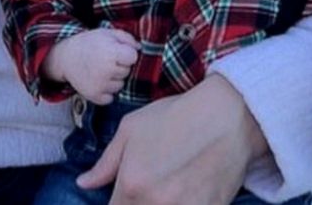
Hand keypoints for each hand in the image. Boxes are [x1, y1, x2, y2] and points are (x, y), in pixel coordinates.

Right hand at [45, 28, 139, 104]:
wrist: (66, 57)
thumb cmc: (89, 43)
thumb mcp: (107, 33)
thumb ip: (127, 38)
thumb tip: (140, 48)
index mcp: (110, 53)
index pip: (133, 57)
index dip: (127, 54)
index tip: (119, 51)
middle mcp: (106, 71)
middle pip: (127, 72)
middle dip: (120, 66)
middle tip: (106, 60)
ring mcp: (100, 85)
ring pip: (120, 85)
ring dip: (114, 79)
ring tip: (101, 70)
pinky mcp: (95, 96)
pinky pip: (110, 97)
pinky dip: (106, 92)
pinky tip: (98, 81)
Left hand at [76, 74, 266, 204]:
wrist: (228, 116)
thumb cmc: (176, 116)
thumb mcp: (131, 130)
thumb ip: (106, 163)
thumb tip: (83, 183)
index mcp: (132, 185)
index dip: (116, 202)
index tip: (123, 194)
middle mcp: (156, 204)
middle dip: (136, 203)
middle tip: (148, 185)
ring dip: (158, 204)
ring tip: (168, 187)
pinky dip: (184, 204)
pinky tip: (186, 191)